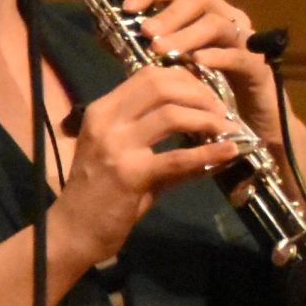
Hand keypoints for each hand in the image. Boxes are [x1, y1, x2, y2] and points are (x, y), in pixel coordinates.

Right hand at [50, 63, 245, 261]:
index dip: (185, 78)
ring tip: (228, 129)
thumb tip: (212, 135)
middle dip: (200, 94)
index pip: (148, 75)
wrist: (75, 229)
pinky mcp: (130, 174)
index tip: (207, 94)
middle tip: (222, 111)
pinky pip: (178, 158)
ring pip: (171, 114)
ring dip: (208, 119)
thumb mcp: (125, 156)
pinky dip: (209, 152)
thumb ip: (162, 142)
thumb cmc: (100, 193)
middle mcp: (106, 122)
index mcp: (102, 111)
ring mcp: (116, 146)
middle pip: (161, 86)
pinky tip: (230, 152)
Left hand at [123, 0, 281, 141]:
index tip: (128, 8)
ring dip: (187, 34)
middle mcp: (224, 18)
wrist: (242, 127)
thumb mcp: (167, 66)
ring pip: (218, 23)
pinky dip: (218, 56)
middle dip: (170, 13)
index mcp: (198, 14)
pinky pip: (240, 55)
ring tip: (162, 50)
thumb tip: (102, 33)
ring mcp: (244, 40)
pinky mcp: (257, 66)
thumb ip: (140, 47)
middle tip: (147, 33)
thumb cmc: (201, 91)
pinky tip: (197, 62)